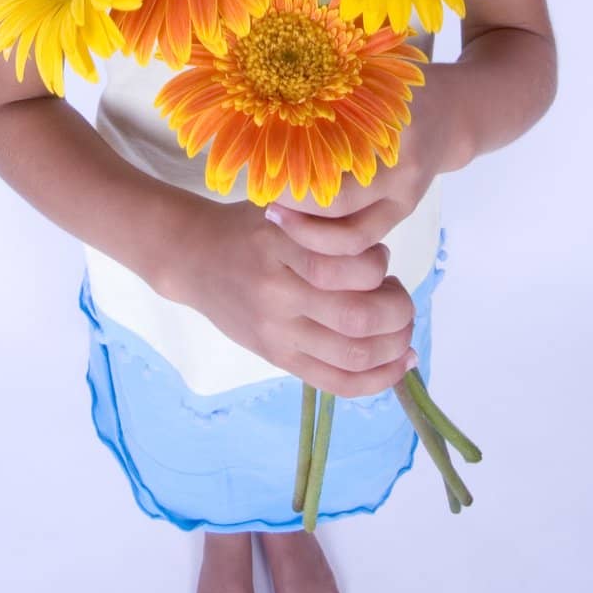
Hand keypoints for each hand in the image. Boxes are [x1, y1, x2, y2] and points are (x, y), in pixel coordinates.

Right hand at [171, 196, 416, 399]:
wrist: (193, 258)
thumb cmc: (246, 229)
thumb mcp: (283, 210)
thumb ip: (325, 228)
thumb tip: (383, 259)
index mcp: (280, 246)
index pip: (347, 264)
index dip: (378, 263)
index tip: (379, 256)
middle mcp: (277, 293)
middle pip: (356, 315)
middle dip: (396, 308)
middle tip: (397, 294)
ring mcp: (276, 332)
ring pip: (353, 353)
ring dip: (394, 342)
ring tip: (399, 325)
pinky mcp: (277, 358)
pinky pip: (336, 382)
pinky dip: (378, 378)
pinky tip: (399, 363)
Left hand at [267, 62, 458, 255]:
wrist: (454, 114)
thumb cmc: (398, 89)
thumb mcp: (369, 80)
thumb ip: (330, 93)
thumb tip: (264, 105)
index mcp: (392, 133)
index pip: (334, 170)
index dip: (293, 182)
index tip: (260, 174)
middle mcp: (402, 173)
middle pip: (341, 215)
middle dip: (298, 217)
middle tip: (265, 204)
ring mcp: (405, 199)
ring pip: (354, 239)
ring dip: (311, 238)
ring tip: (278, 219)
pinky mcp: (403, 213)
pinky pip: (364, 239)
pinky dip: (331, 240)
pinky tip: (303, 224)